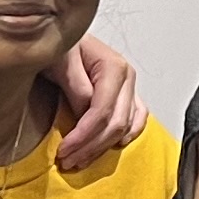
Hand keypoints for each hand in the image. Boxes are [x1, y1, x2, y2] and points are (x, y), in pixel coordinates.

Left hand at [53, 34, 143, 169]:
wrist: (64, 38)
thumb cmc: (62, 47)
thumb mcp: (61, 60)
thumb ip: (75, 86)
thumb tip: (84, 115)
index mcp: (114, 66)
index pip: (102, 111)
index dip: (83, 135)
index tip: (64, 149)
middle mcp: (127, 77)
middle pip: (116, 123)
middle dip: (91, 146)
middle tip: (67, 160)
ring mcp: (130, 87)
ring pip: (125, 126)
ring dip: (103, 147)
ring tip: (79, 159)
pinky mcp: (128, 94)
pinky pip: (137, 118)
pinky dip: (128, 134)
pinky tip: (114, 146)